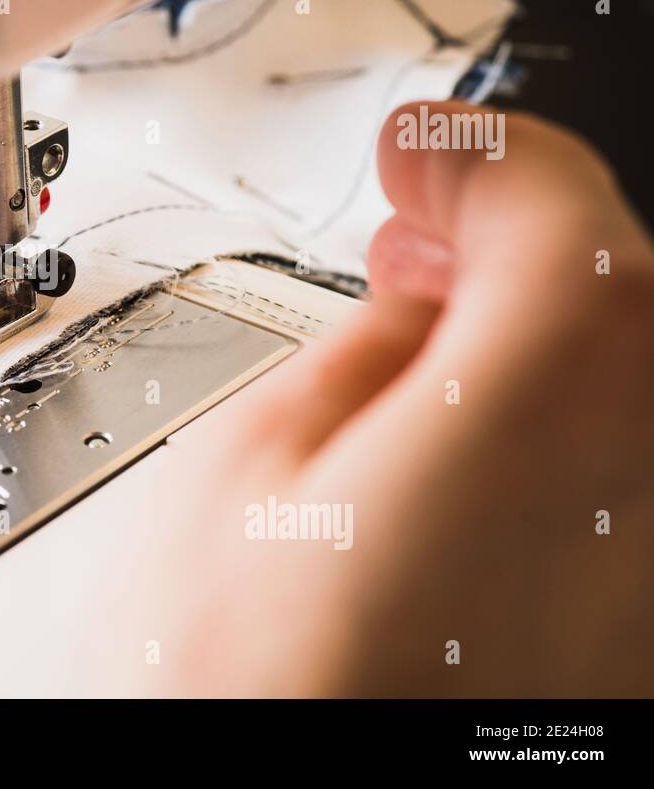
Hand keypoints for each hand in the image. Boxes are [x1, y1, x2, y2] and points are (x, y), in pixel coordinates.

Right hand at [114, 101, 653, 695]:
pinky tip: (466, 442)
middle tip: (418, 225)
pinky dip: (556, 431)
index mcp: (537, 415)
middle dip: (517, 231)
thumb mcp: (238, 470)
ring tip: (429, 325)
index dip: (479, 152)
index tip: (418, 152)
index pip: (559, 208)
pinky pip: (622, 486)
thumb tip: (412, 298)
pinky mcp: (631, 648)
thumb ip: (348, 350)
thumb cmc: (238, 701)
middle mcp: (646, 497)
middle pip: (622, 287)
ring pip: (631, 388)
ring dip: (537, 326)